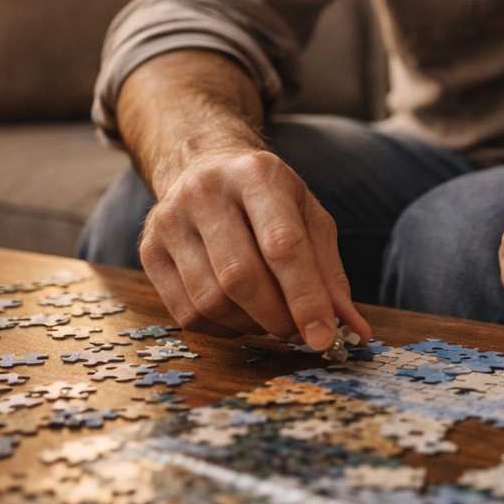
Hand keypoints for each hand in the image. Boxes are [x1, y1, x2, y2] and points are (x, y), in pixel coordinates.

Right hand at [138, 146, 369, 348]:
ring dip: (250, 325)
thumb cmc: (268, 199)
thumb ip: (330, 273)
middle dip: (278, 317)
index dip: (305, 298)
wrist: (203, 166)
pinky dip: (222, 327)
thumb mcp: (309, 218)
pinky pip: (187, 312)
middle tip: (298, 330)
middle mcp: (206, 192)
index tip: (324, 336)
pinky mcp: (148, 250)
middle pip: (241, 277)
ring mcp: (170, 220)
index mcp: (257, 175)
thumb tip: (355, 329)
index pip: (282, 246)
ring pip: (211, 301)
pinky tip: (238, 312)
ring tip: (269, 314)